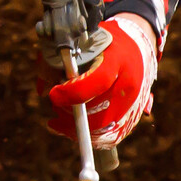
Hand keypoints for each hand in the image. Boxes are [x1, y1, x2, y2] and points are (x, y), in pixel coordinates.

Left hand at [45, 14, 157, 147]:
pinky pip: (113, 136)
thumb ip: (58, 61)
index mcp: (117, 59)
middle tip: (55, 109)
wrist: (139, 46)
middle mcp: (129, 84)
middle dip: (71, 114)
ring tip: (59, 120)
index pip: (98, 81)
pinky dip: (91, 138)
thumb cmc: (103, 43)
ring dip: (78, 130)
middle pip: (100, 112)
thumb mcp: (80, 42)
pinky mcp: (135, 115)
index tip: (53, 94)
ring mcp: (135, 102)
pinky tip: (73, 131)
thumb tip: (41, 89)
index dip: (72, 92)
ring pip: (105, 129)